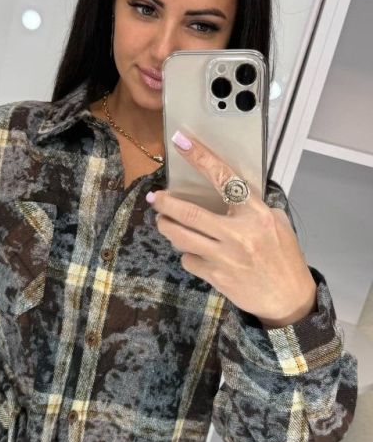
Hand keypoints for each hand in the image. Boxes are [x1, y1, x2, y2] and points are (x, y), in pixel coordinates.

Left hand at [147, 130, 317, 327]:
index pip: (224, 178)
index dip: (201, 158)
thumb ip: (252, 208)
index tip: (182, 143)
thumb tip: (226, 194)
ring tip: (165, 222)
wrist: (287, 298)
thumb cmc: (283, 258)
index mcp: (256, 214)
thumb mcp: (277, 223)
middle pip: (189, 213)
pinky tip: (195, 253)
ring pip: (181, 237)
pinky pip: (188, 259)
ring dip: (167, 227)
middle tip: (155, 198)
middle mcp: (238, 233)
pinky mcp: (215, 275)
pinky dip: (188, 254)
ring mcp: (224, 256)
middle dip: (165, 203)